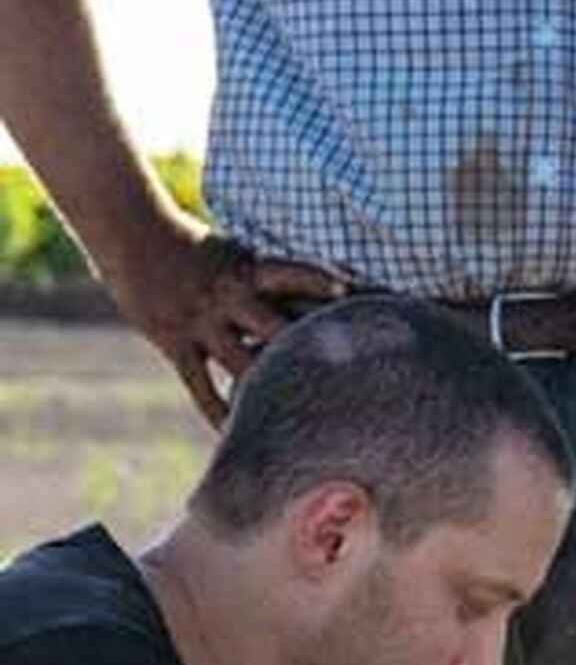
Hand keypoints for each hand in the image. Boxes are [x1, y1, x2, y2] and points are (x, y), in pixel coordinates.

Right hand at [111, 208, 342, 430]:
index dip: (325, 289)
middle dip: (307, 353)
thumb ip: (270, 279)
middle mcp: (231, 296)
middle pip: (277, 329)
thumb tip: (323, 290)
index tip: (357, 304)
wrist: (130, 232)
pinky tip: (234, 432)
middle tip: (344, 384)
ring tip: (299, 421)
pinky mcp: (175, 342)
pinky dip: (218, 411)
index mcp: (250, 268)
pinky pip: (200, 386)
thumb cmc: (193, 245)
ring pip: (243, 364)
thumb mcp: (235, 253)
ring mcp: (203, 321)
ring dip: (268, 391)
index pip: (297, 277)